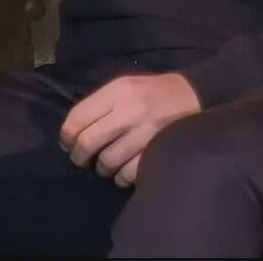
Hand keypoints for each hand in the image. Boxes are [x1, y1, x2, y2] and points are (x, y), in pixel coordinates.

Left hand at [59, 72, 200, 187]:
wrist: (196, 95)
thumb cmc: (153, 93)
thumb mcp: (126, 86)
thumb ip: (99, 104)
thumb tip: (71, 134)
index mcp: (119, 91)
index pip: (78, 117)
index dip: (66, 136)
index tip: (67, 144)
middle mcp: (131, 110)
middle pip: (88, 142)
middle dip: (79, 156)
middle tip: (81, 160)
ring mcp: (146, 133)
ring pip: (106, 161)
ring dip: (101, 168)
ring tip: (106, 164)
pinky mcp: (158, 151)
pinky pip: (127, 174)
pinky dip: (120, 177)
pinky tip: (123, 170)